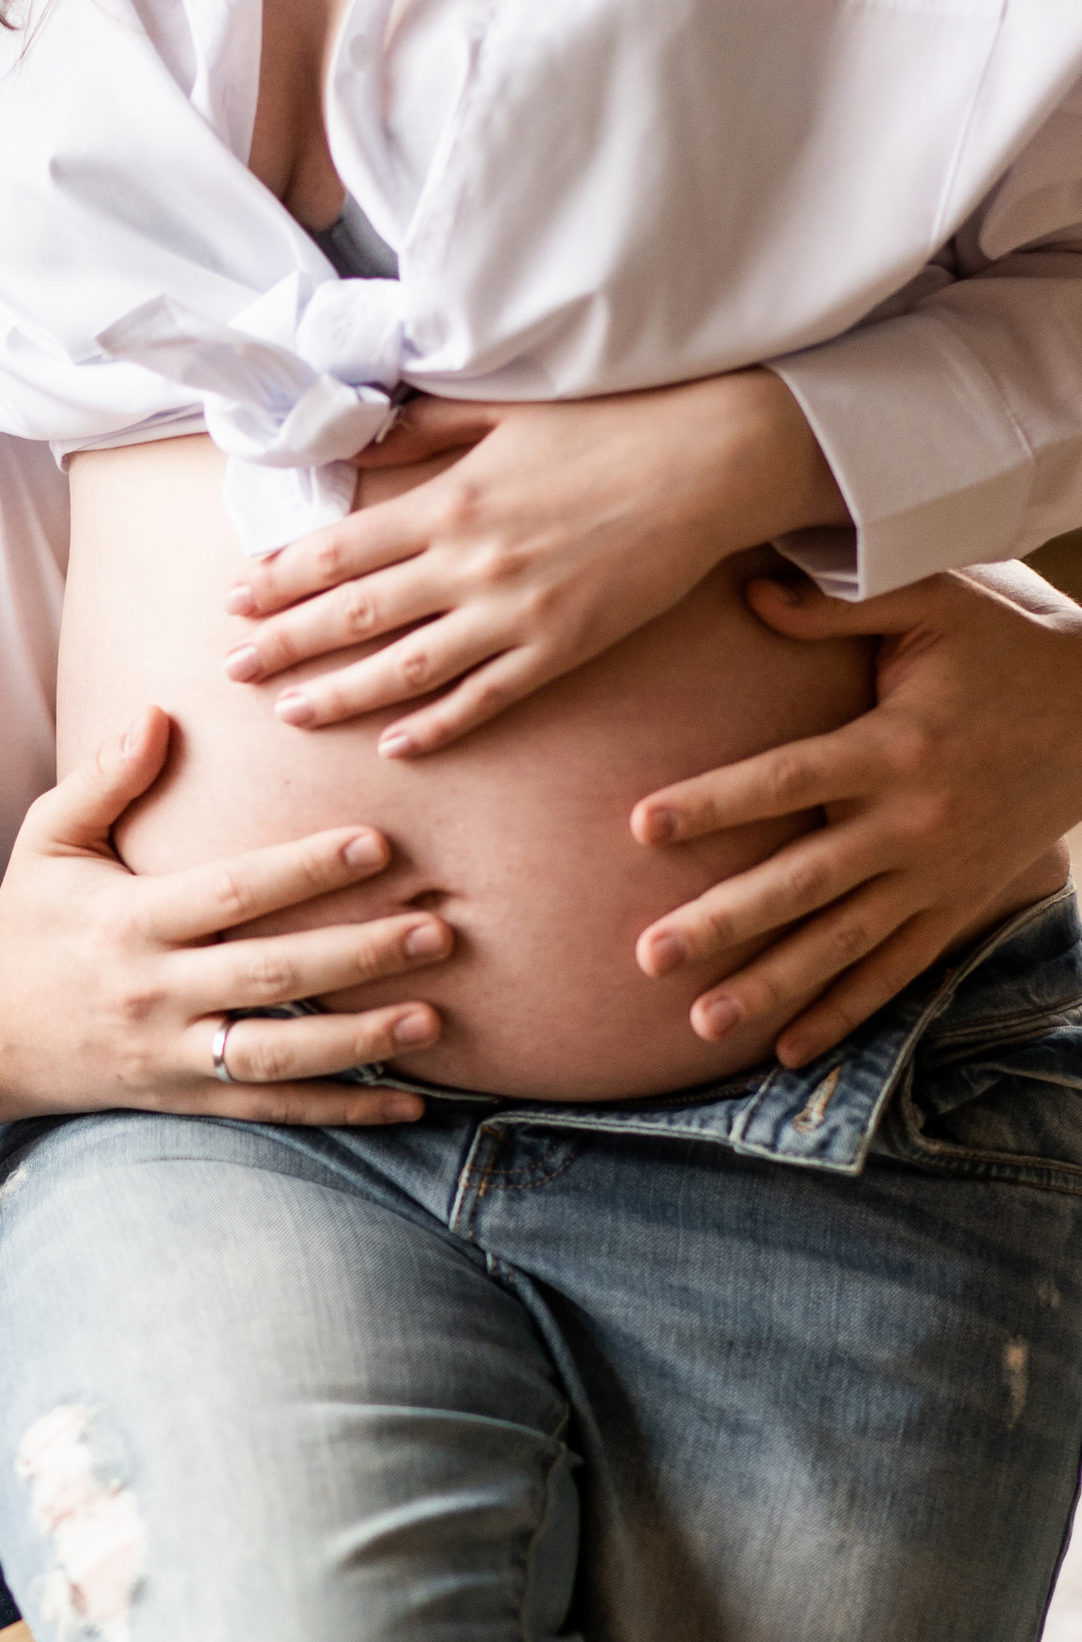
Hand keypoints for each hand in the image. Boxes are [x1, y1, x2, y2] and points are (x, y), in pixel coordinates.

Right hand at [0, 706, 451, 1125]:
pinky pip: (274, 1110)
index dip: (304, 869)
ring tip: (433, 1014)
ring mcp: (172, 1055)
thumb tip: (159, 712)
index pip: (231, 892)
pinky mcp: (185, 1100)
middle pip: (270, 975)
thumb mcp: (49, 840)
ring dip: (361, 1038)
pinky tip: (410, 1099)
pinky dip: (344, 1108)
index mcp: (129, 921)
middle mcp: (155, 992)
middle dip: (358, 953)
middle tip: (437, 929)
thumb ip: (105, 778)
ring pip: (279, 1056)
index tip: (376, 842)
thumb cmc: (28, 922)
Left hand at [222, 374, 844, 755]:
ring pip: (406, 668)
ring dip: (341, 694)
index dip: (279, 578)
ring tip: (290, 711)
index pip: (337, 550)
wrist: (710, 462)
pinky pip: (485, 698)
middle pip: (352, 615)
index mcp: (447, 501)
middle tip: (232, 668)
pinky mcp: (563, 648)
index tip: (236, 598)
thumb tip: (363, 439)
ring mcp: (516, 613)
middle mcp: (470, 563)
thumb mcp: (503, 412)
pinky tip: (395, 742)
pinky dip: (437, 725)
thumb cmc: (608, 426)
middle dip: (284, 643)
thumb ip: (426, 431)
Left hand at [631, 564, 1081, 1063]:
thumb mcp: (934, 605)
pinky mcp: (956, 906)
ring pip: (843, 943)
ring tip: (700, 1025)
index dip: (714, 802)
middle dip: (723, 921)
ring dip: (772, 987)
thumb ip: (839, 604)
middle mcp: (911, 823)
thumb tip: (749, 590)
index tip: (639, 825)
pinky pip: (896, 971)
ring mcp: (935, 875)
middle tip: (647, 955)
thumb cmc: (1003, 648)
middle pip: (804, 880)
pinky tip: (787, 1050)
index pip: (787, 779)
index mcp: (893, 747)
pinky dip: (844, 1013)